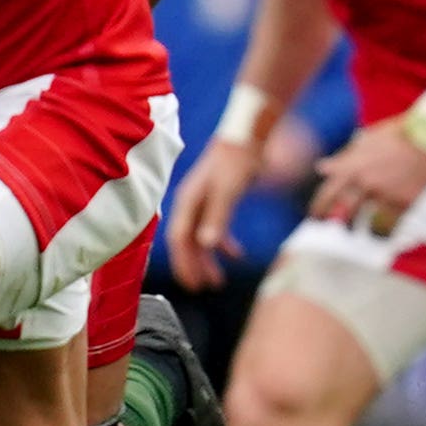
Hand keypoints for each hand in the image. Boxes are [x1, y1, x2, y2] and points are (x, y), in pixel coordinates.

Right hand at [166, 138, 255, 289]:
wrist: (246, 136)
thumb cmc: (236, 161)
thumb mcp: (228, 191)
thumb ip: (217, 217)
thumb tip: (205, 245)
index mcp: (188, 202)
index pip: (179, 240)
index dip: (183, 263)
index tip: (191, 284)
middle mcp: (190, 204)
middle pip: (187, 242)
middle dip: (194, 266)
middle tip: (204, 289)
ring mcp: (203, 203)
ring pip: (200, 238)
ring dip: (208, 260)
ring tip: (219, 281)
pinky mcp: (217, 200)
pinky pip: (214, 229)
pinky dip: (223, 244)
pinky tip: (236, 255)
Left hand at [310, 119, 425, 238]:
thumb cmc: (398, 134)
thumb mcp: (366, 141)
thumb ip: (344, 158)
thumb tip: (322, 167)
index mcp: (352, 166)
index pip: (327, 193)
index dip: (318, 208)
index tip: (316, 217)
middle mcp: (364, 182)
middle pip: (343, 213)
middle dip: (338, 223)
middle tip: (339, 226)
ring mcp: (384, 194)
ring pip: (364, 224)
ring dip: (361, 229)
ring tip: (362, 230)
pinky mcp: (403, 203)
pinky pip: (388, 227)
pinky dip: (383, 233)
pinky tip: (382, 234)